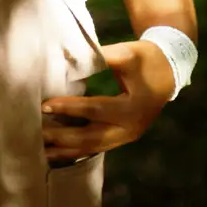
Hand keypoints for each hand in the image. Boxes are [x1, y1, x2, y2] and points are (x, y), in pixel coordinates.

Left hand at [41, 40, 175, 163]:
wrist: (169, 71)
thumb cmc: (146, 59)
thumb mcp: (128, 53)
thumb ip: (101, 56)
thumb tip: (70, 56)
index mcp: (132, 109)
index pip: (96, 110)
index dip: (70, 108)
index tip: (46, 105)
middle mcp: (129, 129)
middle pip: (92, 138)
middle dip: (63, 137)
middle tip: (37, 134)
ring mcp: (126, 137)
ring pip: (93, 148)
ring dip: (67, 150)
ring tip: (41, 150)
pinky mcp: (121, 137)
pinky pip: (96, 147)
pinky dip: (76, 150)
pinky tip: (57, 152)